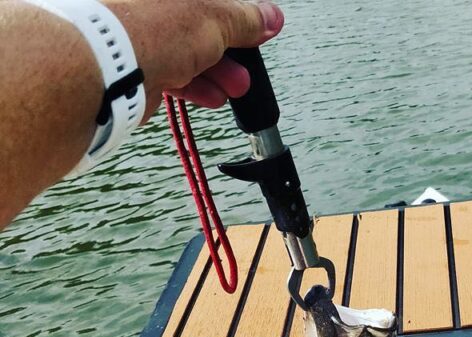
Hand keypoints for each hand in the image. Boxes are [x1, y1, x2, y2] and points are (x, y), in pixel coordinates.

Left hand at [104, 0, 283, 118]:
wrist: (106, 67)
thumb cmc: (149, 26)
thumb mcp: (215, 17)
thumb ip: (245, 19)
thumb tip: (269, 17)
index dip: (238, 13)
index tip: (257, 28)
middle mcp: (146, 1)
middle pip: (197, 20)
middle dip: (229, 47)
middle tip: (246, 63)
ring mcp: (136, 28)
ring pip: (185, 47)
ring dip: (216, 70)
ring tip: (235, 86)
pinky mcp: (131, 58)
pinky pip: (169, 68)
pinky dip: (194, 83)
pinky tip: (212, 96)